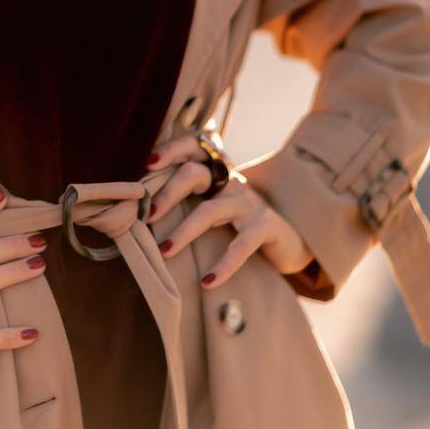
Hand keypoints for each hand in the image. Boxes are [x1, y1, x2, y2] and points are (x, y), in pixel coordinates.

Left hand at [147, 133, 315, 286]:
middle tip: (147, 216)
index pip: (193, 146)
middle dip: (168, 192)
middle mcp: (230, 181)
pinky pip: (240, 245)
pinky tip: (207, 282)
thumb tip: (141, 209)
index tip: (148, 162)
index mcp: (216, 171)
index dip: (171, 150)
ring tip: (165, 252)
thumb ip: (187, 198)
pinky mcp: (265, 226)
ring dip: (184, 232)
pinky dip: (223, 265)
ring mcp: (249, 202)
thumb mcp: (214, 204)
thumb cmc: (238, 222)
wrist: (287, 241)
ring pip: (210, 210)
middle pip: (195, 173)